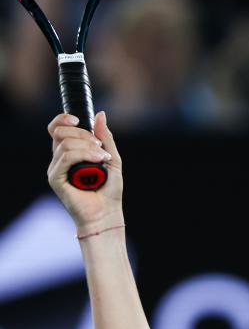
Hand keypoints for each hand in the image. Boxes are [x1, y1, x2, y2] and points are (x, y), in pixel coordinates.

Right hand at [47, 111, 123, 231]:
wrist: (107, 214)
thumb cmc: (110, 191)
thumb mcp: (112, 158)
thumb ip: (105, 137)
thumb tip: (100, 114)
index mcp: (69, 152)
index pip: (57, 128)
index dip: (64, 119)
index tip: (79, 120)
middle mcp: (59, 159)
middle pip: (60, 132)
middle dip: (83, 134)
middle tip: (100, 147)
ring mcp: (56, 169)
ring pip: (65, 143)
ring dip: (88, 147)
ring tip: (102, 158)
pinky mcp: (55, 179)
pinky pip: (65, 157)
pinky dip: (84, 155)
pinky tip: (97, 161)